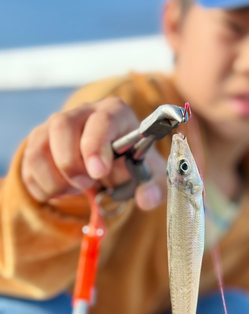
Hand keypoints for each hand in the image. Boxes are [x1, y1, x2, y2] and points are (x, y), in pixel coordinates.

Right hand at [22, 97, 166, 209]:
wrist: (114, 167)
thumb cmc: (134, 167)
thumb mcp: (151, 177)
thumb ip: (154, 188)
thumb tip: (146, 200)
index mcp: (115, 114)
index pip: (101, 119)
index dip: (96, 145)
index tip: (98, 173)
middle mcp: (83, 113)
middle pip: (62, 125)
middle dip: (71, 163)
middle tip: (86, 185)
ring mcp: (56, 126)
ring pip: (40, 145)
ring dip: (56, 178)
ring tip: (77, 190)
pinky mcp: (40, 142)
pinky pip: (29, 163)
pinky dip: (44, 185)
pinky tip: (64, 190)